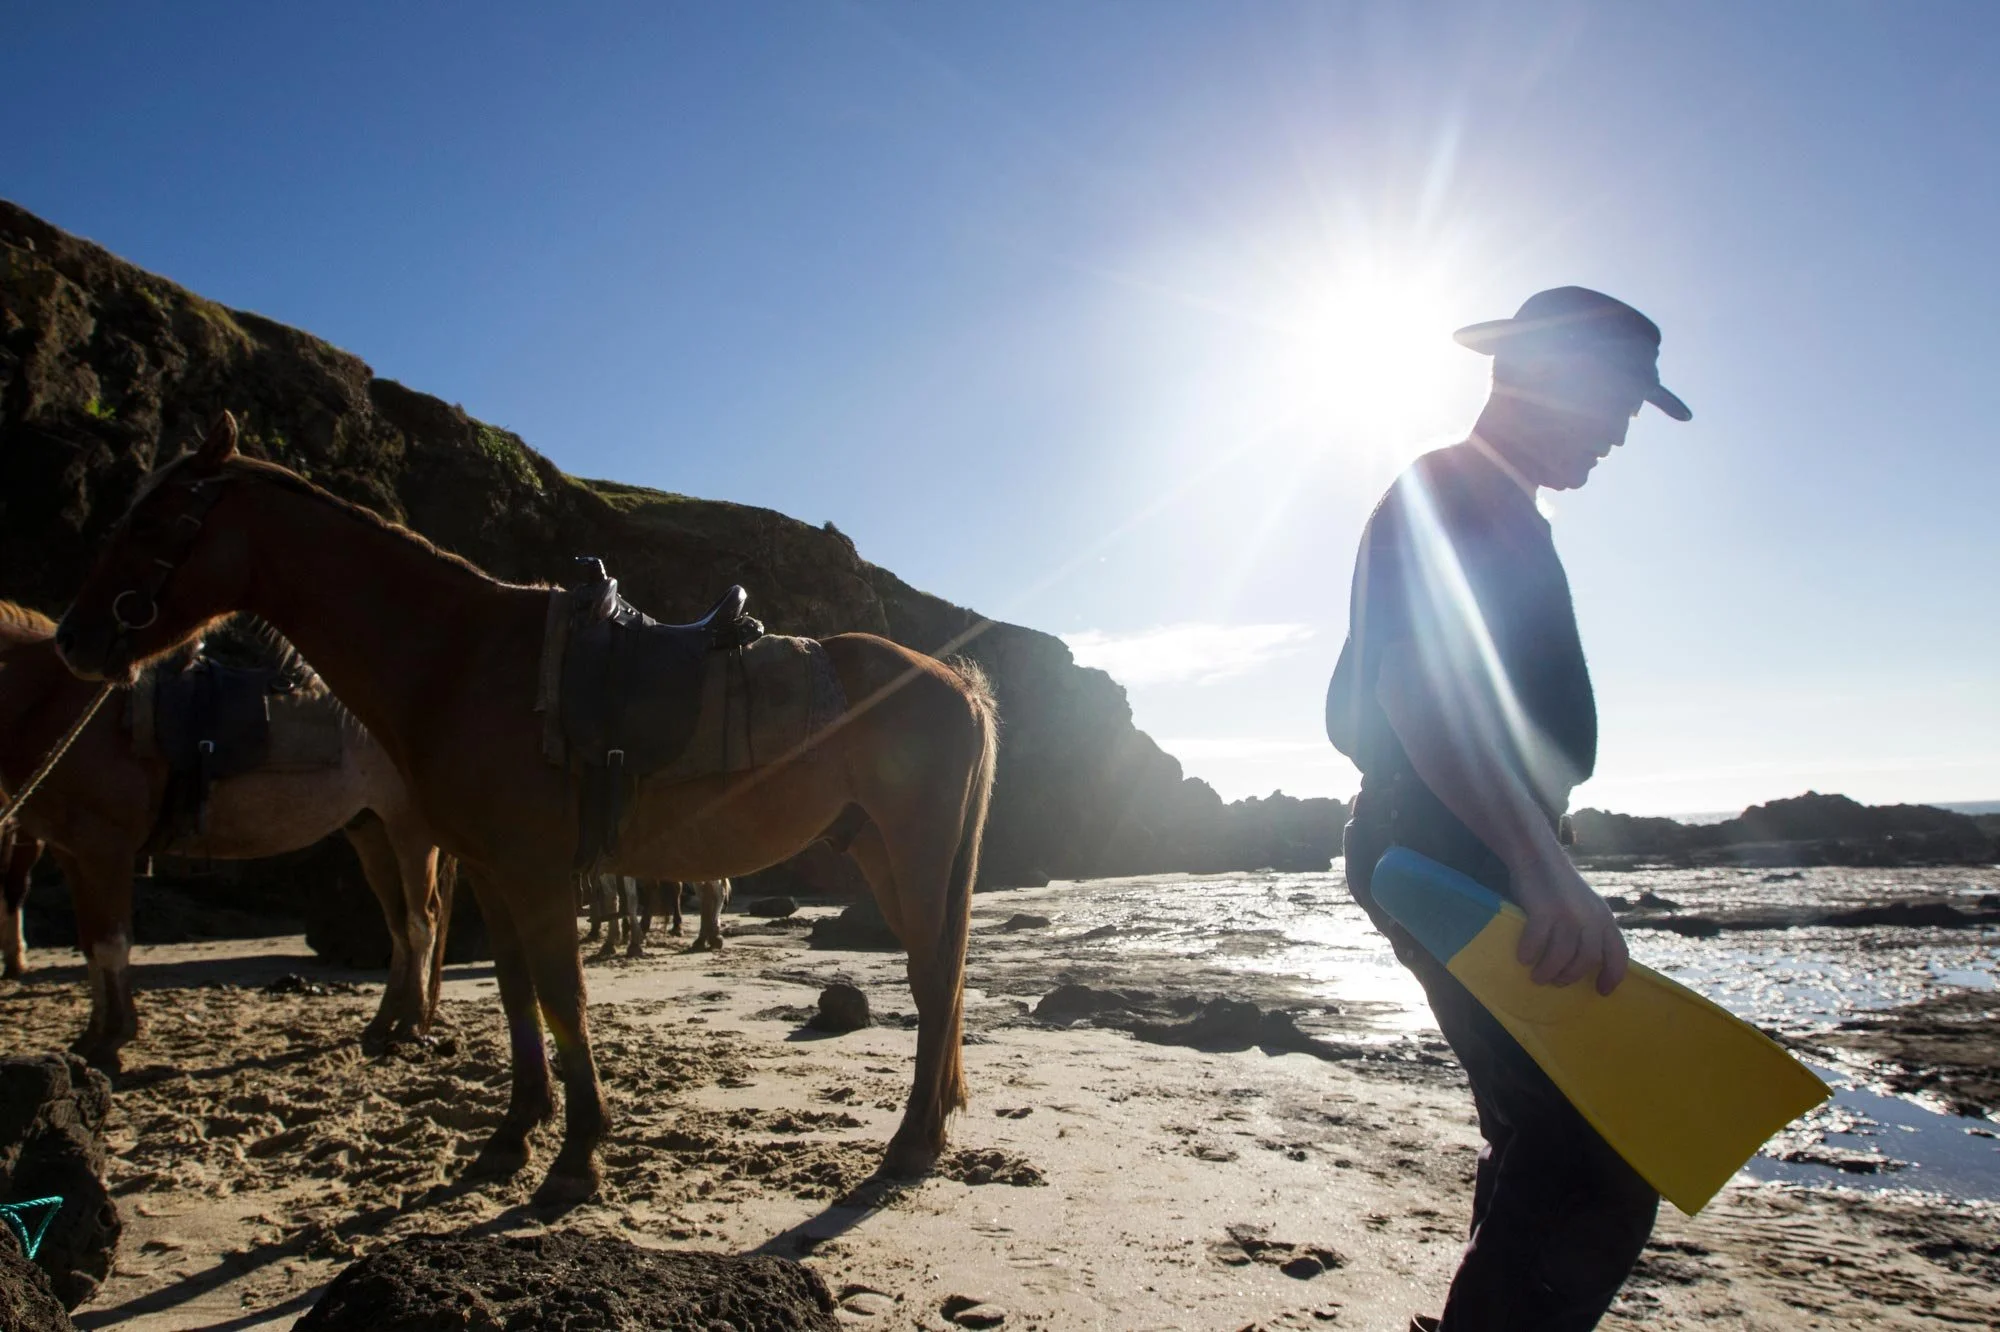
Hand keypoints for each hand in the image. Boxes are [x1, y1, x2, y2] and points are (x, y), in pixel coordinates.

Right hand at [1507, 853, 1629, 994]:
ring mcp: (1568, 915)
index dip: (1613, 976)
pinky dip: (1529, 954)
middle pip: (1587, 960)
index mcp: (1605, 918)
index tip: (1602, 991)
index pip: (1618, 954)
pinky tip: (1522, 957)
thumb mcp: (1585, 906)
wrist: (1538, 857)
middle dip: (1570, 977)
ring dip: (1548, 972)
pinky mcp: (1545, 911)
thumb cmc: (1559, 886)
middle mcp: (1591, 918)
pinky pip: (1537, 943)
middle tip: (1556, 982)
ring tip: (1537, 977)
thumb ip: (1590, 929)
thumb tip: (1584, 963)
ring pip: (1562, 957)